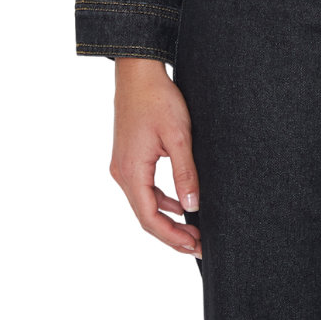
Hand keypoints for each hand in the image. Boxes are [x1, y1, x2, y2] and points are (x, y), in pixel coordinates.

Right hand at [110, 58, 201, 256]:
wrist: (138, 73)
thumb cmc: (158, 99)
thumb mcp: (179, 137)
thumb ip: (185, 174)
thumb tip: (191, 207)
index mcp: (131, 172)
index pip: (150, 219)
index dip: (172, 237)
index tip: (195, 246)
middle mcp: (122, 173)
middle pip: (145, 216)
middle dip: (172, 233)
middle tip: (198, 244)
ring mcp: (123, 166)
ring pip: (144, 203)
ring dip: (167, 218)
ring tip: (192, 229)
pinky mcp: (128, 158)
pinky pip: (144, 188)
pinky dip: (161, 200)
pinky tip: (179, 203)